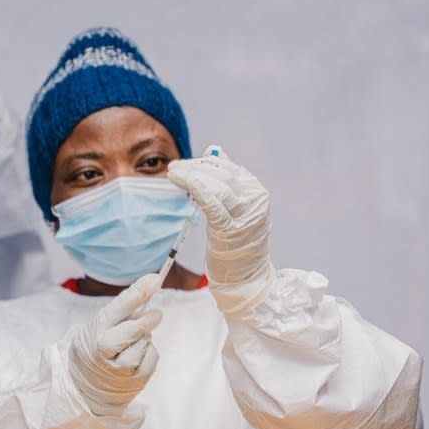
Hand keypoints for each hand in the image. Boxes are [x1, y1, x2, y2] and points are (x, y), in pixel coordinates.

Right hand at [68, 273, 161, 416]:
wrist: (85, 386)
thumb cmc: (97, 346)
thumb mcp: (100, 325)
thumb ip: (122, 310)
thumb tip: (150, 284)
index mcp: (96, 330)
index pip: (118, 309)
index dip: (137, 293)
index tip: (154, 280)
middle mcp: (104, 351)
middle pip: (133, 331)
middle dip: (146, 320)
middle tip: (157, 314)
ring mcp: (119, 369)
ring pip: (143, 345)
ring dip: (145, 338)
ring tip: (136, 340)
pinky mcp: (133, 382)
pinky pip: (151, 361)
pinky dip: (150, 353)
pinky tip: (140, 353)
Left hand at [166, 152, 270, 285]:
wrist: (247, 277)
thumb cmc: (236, 243)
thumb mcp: (234, 208)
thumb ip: (226, 181)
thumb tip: (214, 151)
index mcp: (255, 189)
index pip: (226, 167)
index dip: (202, 162)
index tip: (182, 165)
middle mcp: (255, 197)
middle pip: (220, 173)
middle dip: (193, 167)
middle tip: (173, 167)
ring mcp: (246, 213)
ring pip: (216, 185)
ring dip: (190, 176)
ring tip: (173, 175)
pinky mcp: (232, 228)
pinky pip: (213, 204)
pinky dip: (199, 190)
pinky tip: (185, 182)